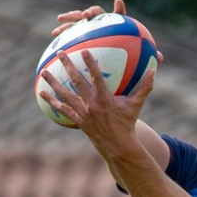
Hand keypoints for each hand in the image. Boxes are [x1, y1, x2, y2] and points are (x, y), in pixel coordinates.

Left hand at [39, 48, 154, 146]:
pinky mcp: (77, 120)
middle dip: (67, 66)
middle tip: (60, 53)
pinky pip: (62, 109)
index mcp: (105, 99)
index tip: (83, 50)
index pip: (96, 77)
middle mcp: (91, 104)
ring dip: (53, 82)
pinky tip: (42, 93)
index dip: (89, 63)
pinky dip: (51, 101)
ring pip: (64, 95)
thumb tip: (155, 69)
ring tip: (44, 72)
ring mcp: (83, 113)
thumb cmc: (128, 123)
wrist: (117, 146)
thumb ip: (145, 86)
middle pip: (76, 82)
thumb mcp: (137, 104)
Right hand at [51, 0, 122, 37]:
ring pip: (72, 26)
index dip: (90, 12)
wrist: (119, 45)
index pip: (95, 11)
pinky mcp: (81, 36)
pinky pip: (71, 37)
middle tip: (61, 18)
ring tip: (55, 32)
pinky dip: (64, 39)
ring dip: (64, 28)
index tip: (85, 15)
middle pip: (78, 15)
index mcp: (101, 16)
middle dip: (70, 17)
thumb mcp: (122, 24)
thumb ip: (120, 12)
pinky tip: (56, 44)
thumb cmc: (122, 34)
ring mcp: (85, 28)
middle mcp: (91, 20)